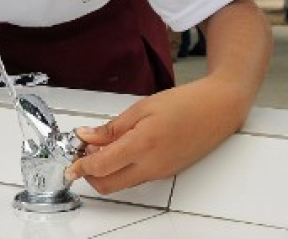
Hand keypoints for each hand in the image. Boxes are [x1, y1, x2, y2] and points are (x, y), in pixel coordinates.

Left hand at [65, 78, 246, 193]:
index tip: (69, 163)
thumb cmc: (184, 103)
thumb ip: (112, 127)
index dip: (80, 167)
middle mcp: (151, 165)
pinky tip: (120, 148)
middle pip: (108, 184)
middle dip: (89, 173)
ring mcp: (160, 172)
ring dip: (105, 170)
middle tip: (83, 151)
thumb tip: (86, 136)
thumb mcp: (141, 107)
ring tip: (102, 144)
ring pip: (121, 183)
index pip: (101, 166)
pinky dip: (121, 168)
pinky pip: (136, 177)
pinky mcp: (166, 172)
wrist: (218, 110)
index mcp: (142, 145)